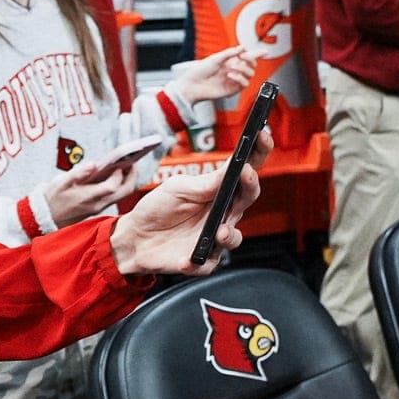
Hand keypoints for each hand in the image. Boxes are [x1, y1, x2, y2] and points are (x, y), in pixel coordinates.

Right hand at [43, 164, 136, 226]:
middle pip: (125, 191)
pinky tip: (116, 173)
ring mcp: (100, 206)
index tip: (119, 163)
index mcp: (88, 197)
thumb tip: (94, 164)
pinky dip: (120, 184)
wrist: (47, 217)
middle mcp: (98, 204)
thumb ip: (77, 173)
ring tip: (127, 164)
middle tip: (132, 161)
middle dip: (132, 175)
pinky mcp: (100, 207)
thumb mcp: (60, 182)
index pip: (112, 187)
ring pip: (123, 195)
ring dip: (128, 180)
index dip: (118, 174)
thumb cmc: (53, 198)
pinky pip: (116, 196)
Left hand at [109, 132, 272, 276]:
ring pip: (234, 237)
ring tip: (220, 232)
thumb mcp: (178, 187)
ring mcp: (214, 237)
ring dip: (230, 234)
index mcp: (219, 191)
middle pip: (247, 199)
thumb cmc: (158, 208)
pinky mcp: (201, 259)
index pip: (245, 170)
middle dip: (251, 185)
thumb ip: (206, 182)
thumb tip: (233, 167)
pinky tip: (188, 258)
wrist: (135, 238)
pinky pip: (208, 262)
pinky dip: (198, 261)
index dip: (258, 152)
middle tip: (246, 174)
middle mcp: (222, 213)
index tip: (263, 135)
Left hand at [165, 46, 256, 105]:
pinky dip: (240, 78)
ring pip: (251, 74)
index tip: (265, 51)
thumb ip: (230, 53)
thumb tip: (242, 47)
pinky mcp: (233, 89)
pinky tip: (231, 76)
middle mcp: (234, 69)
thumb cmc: (200, 71)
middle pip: (252, 65)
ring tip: (233, 68)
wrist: (193, 85)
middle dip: (250, 60)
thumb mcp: (215, 58)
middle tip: (243, 58)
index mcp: (230, 60)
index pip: (247, 56)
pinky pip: (245, 83)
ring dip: (244, 69)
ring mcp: (234, 79)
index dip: (257, 53)